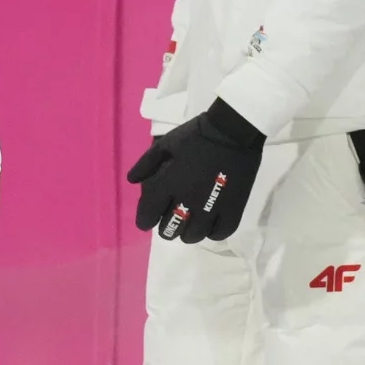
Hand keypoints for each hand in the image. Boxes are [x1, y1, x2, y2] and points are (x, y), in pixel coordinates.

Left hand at [128, 100, 266, 242]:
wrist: (232, 129)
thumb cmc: (196, 135)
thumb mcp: (165, 143)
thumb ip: (146, 163)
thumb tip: (132, 180)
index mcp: (168, 184)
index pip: (148, 215)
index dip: (145, 220)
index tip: (148, 220)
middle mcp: (187, 200)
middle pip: (170, 229)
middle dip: (166, 228)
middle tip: (170, 222)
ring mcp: (211, 207)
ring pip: (194, 236)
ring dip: (188, 232)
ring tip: (191, 224)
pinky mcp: (233, 209)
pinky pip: (220, 233)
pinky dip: (212, 233)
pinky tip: (210, 224)